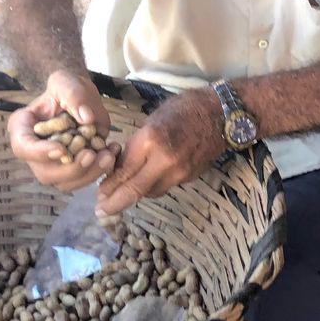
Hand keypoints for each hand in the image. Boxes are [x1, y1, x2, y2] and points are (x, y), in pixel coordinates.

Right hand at [8, 70, 117, 192]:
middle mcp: (34, 152)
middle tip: (90, 155)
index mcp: (22, 128)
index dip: (40, 153)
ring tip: (107, 155)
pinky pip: (82, 180)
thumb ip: (73, 95)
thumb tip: (86, 118)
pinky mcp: (72, 170)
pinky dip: (98, 171)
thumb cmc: (67, 88)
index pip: (23, 147)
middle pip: (44, 172)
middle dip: (70, 168)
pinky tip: (111, 154)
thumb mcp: (66, 82)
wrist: (80, 98)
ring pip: (65, 182)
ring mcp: (53, 164)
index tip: (61, 149)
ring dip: (88, 174)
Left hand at [98, 88, 224, 214]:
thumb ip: (136, 146)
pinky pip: (165, 187)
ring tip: (123, 193)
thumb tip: (119, 167)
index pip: (124, 171)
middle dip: (116, 203)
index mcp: (151, 140)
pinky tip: (146, 181)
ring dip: (135, 193)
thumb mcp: (152, 121)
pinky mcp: (189, 177)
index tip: (98, 195)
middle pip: (135, 190)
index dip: (109, 185)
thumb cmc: (183, 109)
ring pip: (150, 192)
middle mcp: (165, 160)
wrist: (221, 114)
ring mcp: (180, 172)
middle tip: (101, 211)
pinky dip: (152, 186)